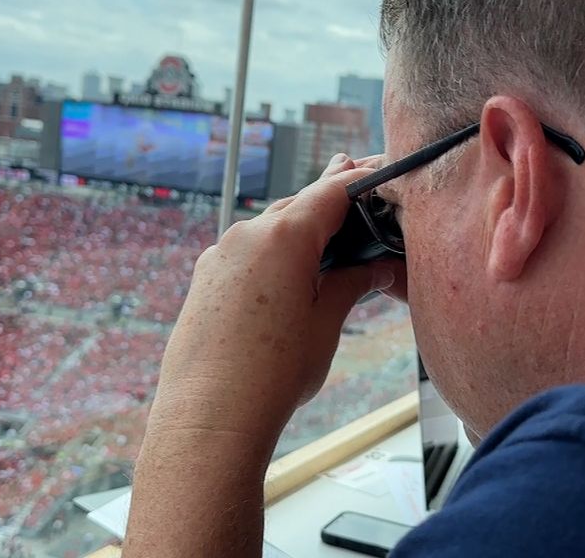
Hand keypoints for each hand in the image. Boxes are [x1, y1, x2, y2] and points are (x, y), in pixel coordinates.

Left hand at [144, 154, 397, 447]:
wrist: (210, 414)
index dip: (359, 180)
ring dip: (298, 228)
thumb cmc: (271, 374)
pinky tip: (286, 274)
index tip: (379, 169)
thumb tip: (375, 267)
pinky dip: (271, 253)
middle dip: (328, 200)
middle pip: (297, 205)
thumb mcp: (326, 323)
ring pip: (268, 229)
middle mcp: (247, 235)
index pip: (331, 192)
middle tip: (357, 185)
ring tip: (327, 234)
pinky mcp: (205, 278)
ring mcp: (220, 256)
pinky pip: (245, 252)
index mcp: (283, 237)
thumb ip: (352, 284)